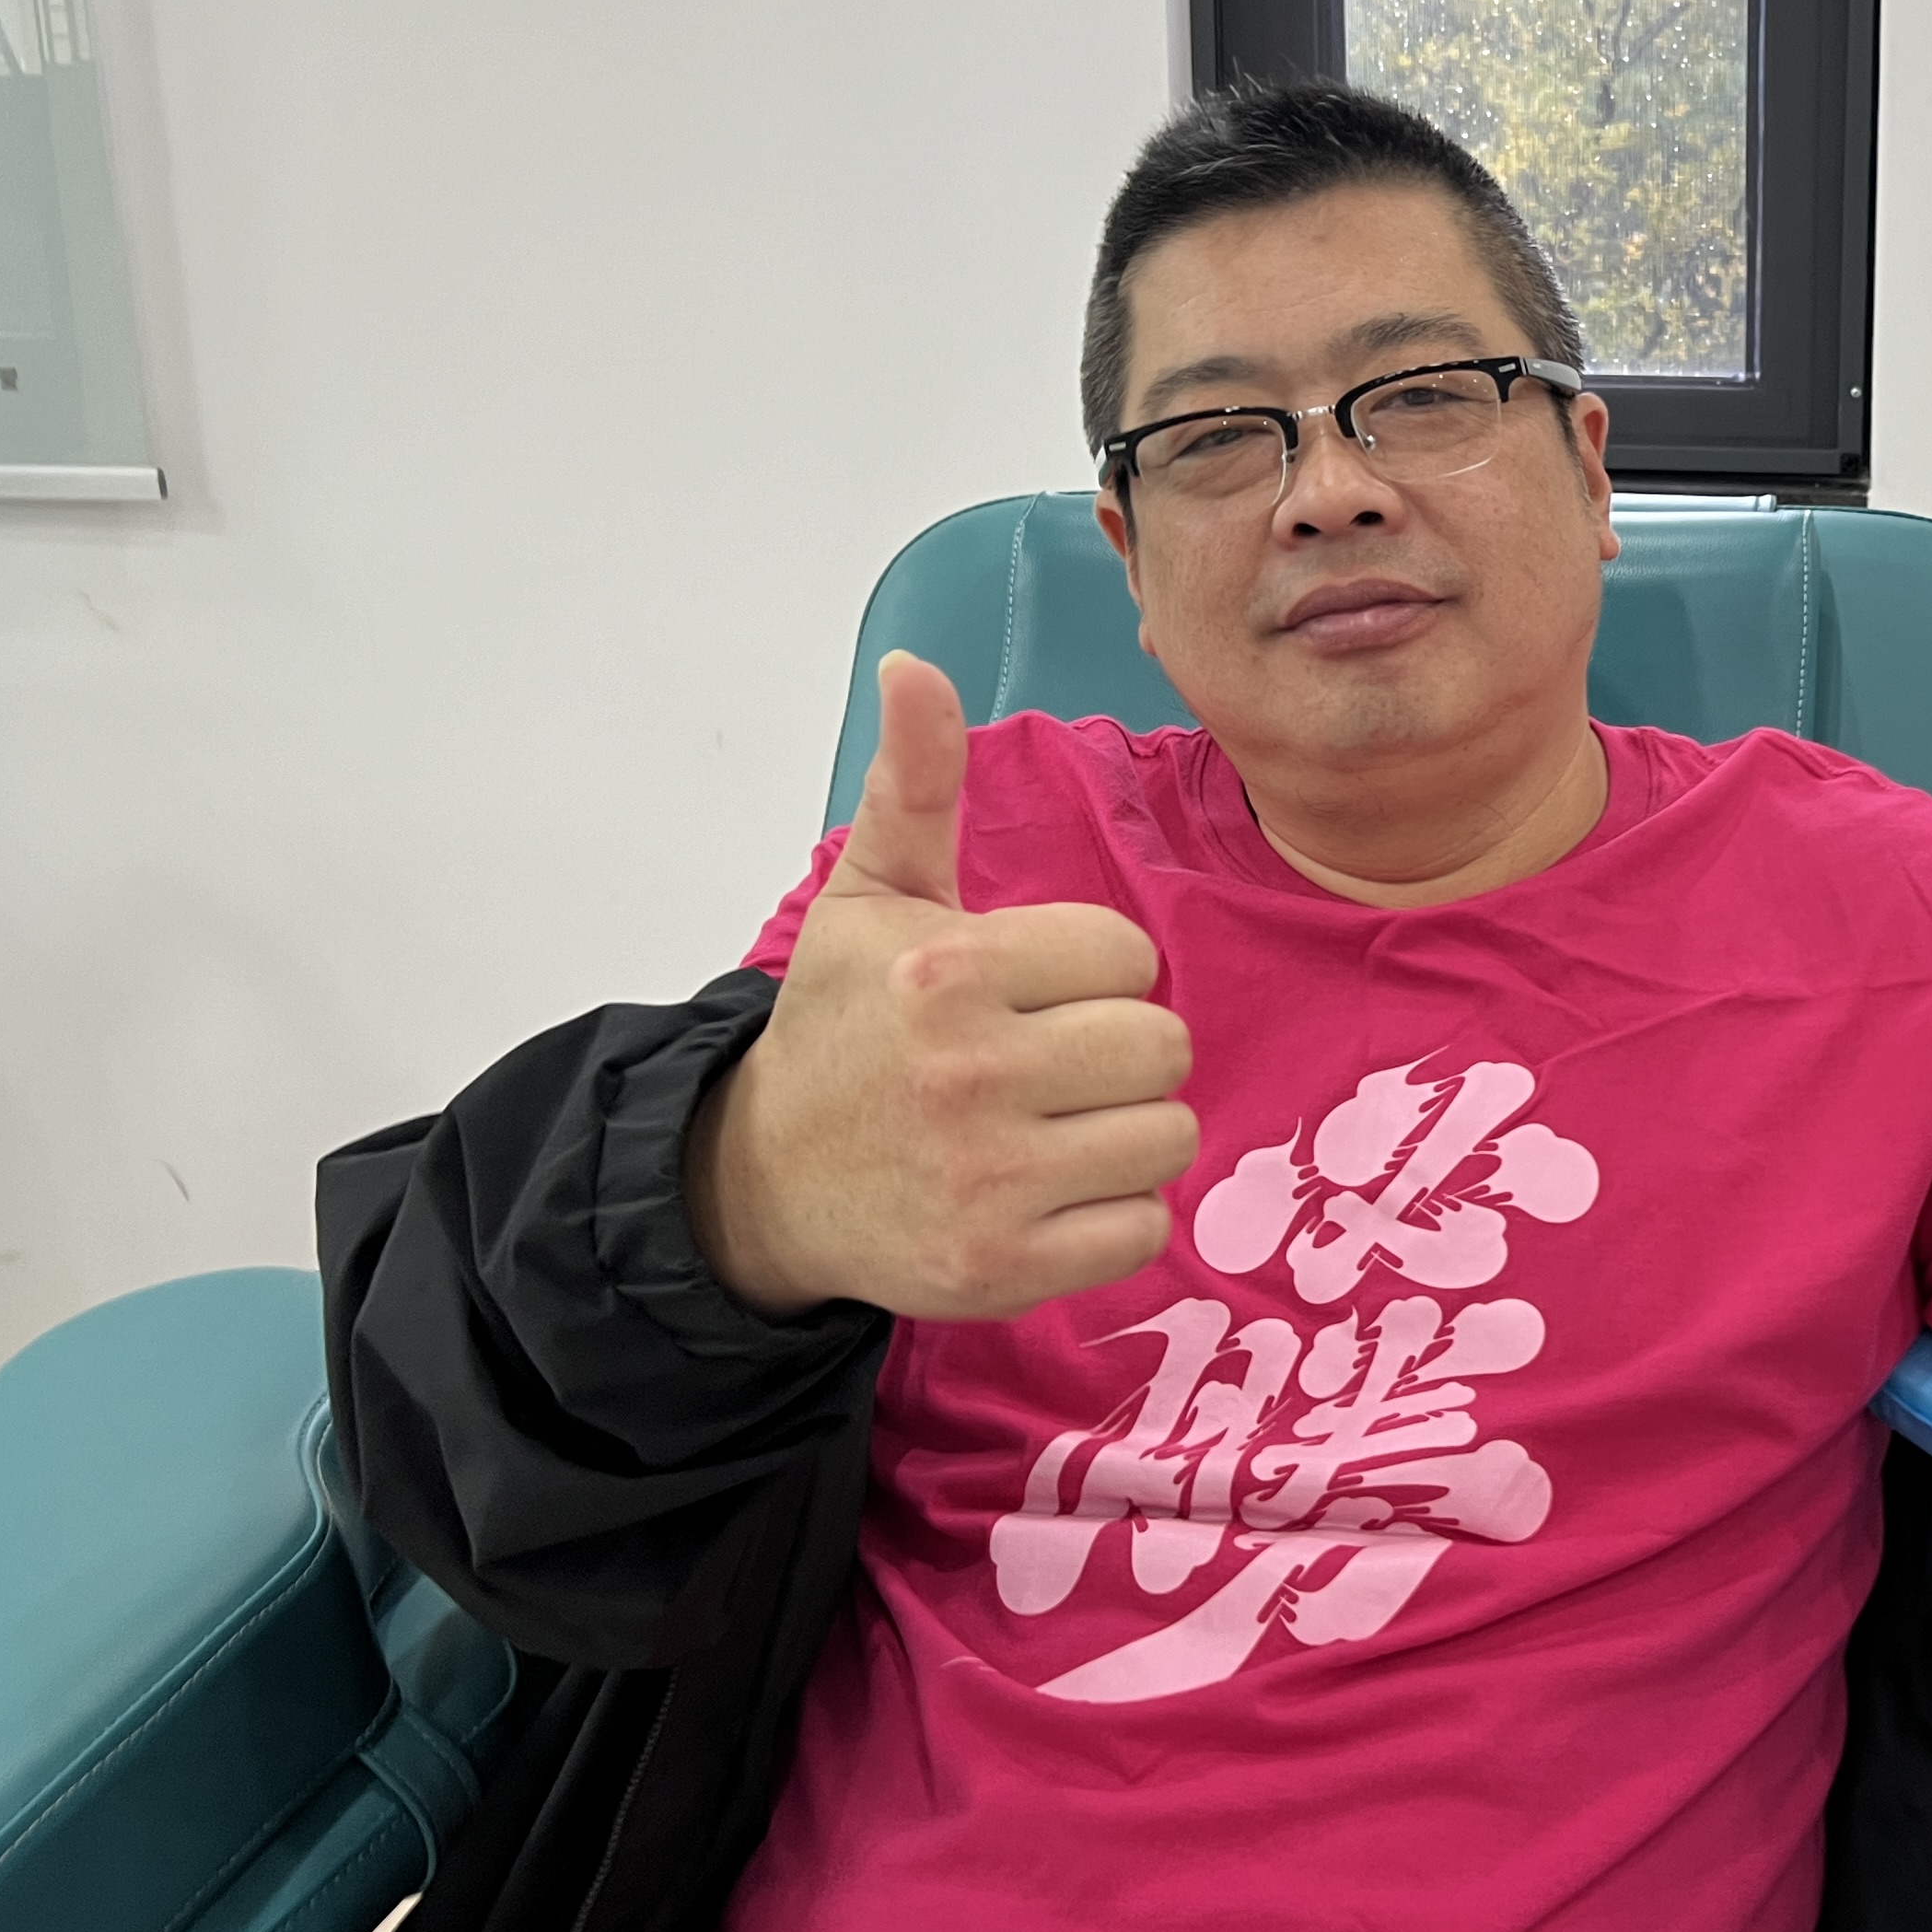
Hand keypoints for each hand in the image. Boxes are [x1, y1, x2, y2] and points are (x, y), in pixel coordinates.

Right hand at [689, 652, 1197, 1319]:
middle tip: (1053, 1064)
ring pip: (1166, 1137)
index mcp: (948, 972)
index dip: (1092, 971)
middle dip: (1120, 1052)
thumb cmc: (842, 1028)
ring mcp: (990, 1178)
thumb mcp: (871, 895)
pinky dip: (1112, 1217)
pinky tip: (1049, 1194)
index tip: (1031, 992)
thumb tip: (912, 664)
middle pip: (1161, 1046)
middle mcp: (970, 1074)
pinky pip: (1141, 1228)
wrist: (765, 1181)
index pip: (1126, 954)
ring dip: (1126, 1135)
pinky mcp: (1003, 1267)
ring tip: (1054, 1127)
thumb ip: (915, 781)